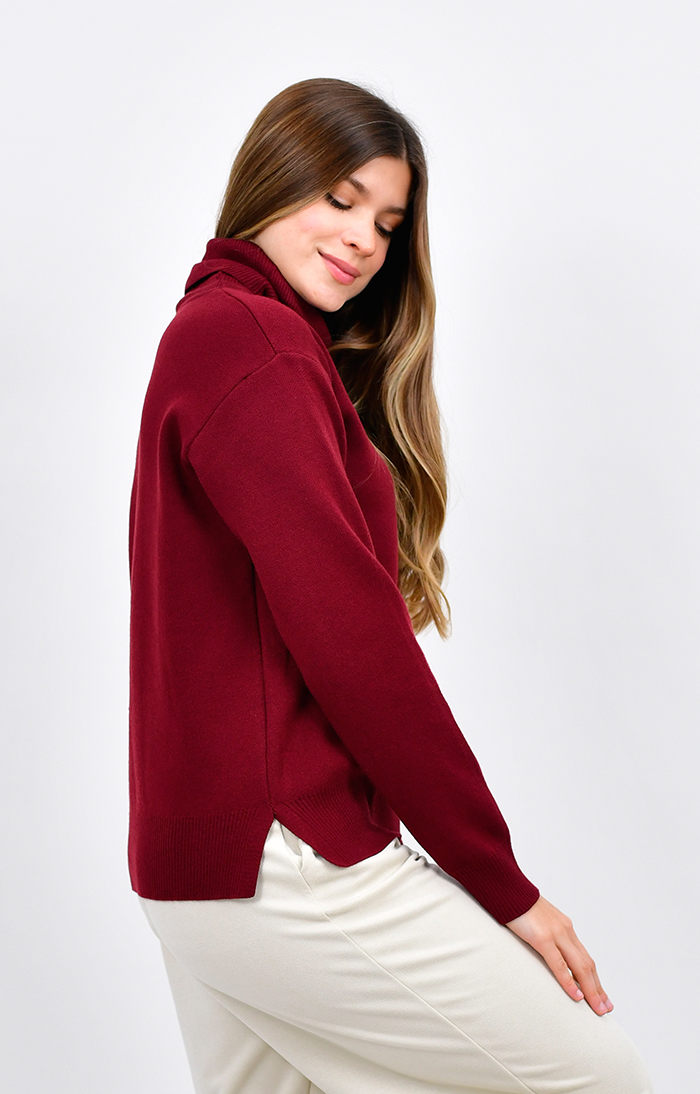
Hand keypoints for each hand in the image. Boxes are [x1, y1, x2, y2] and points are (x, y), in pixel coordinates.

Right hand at [506, 895, 613, 1014]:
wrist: (507, 887)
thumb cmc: (517, 904)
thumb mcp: (537, 920)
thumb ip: (545, 934)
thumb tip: (546, 951)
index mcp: (565, 927)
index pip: (585, 957)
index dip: (594, 978)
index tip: (601, 995)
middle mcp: (565, 931)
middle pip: (587, 964)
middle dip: (598, 989)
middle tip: (606, 1008)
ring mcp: (555, 934)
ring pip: (580, 967)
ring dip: (591, 990)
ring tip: (598, 1008)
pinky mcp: (542, 938)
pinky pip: (559, 965)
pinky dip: (570, 982)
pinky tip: (577, 996)